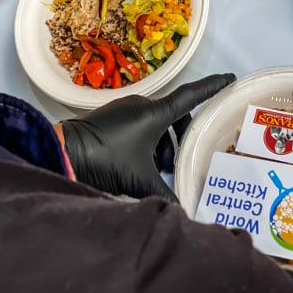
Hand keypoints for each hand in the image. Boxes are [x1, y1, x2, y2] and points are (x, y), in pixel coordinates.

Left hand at [61, 73, 235, 201]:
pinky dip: (146, 142)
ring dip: (162, 143)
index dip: (212, 87)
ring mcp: (123, 110)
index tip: (229, 78)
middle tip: (183, 159)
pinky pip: (138, 126)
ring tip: (160, 170)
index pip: (191, 96)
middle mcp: (141, 106)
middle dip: (181, 136)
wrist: (63, 153)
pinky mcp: (109, 118)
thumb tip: (185, 213)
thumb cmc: (106, 160)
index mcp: (154, 113)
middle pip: (174, 115)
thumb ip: (166, 196)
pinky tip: (140, 165)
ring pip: (155, 123)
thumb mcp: (140, 180)